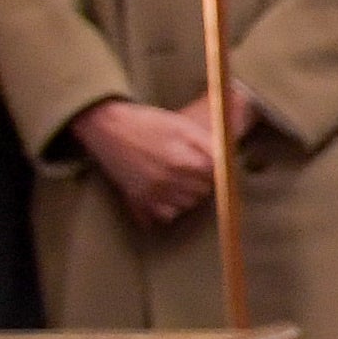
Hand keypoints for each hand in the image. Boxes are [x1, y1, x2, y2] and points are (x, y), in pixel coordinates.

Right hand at [71, 95, 218, 225]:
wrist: (108, 126)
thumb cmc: (149, 122)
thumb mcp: (184, 126)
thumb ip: (210, 144)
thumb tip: (229, 163)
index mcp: (183, 162)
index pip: (218, 178)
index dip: (219, 169)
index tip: (211, 161)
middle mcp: (169, 181)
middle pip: (204, 193)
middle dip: (204, 181)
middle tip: (194, 166)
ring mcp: (153, 193)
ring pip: (188, 205)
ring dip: (190, 194)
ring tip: (182, 177)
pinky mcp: (138, 199)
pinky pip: (165, 216)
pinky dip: (171, 209)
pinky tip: (169, 194)